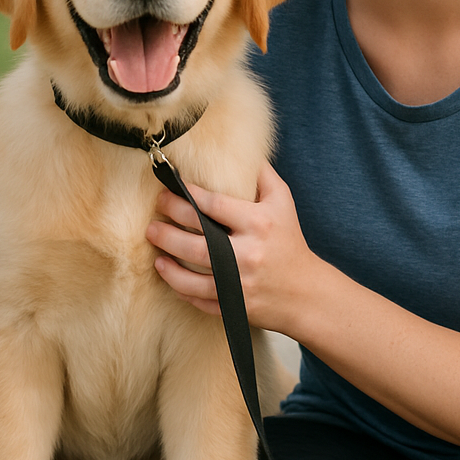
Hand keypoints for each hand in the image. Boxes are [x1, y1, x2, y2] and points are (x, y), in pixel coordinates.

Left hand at [147, 162, 314, 331]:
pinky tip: (169, 275)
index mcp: (259, 223)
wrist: (305, 291)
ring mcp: (240, 284)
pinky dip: (181, 289)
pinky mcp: (235, 307)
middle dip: (169, 228)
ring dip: (168, 264)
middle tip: (153, 217)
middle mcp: (248, 254)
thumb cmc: (289, 241)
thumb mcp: (283, 202)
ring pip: (193, 277)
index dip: (188, 196)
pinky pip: (200, 300)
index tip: (170, 189)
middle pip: (198, 242)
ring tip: (155, 248)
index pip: (214, 206)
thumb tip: (241, 152)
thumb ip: (262, 175)